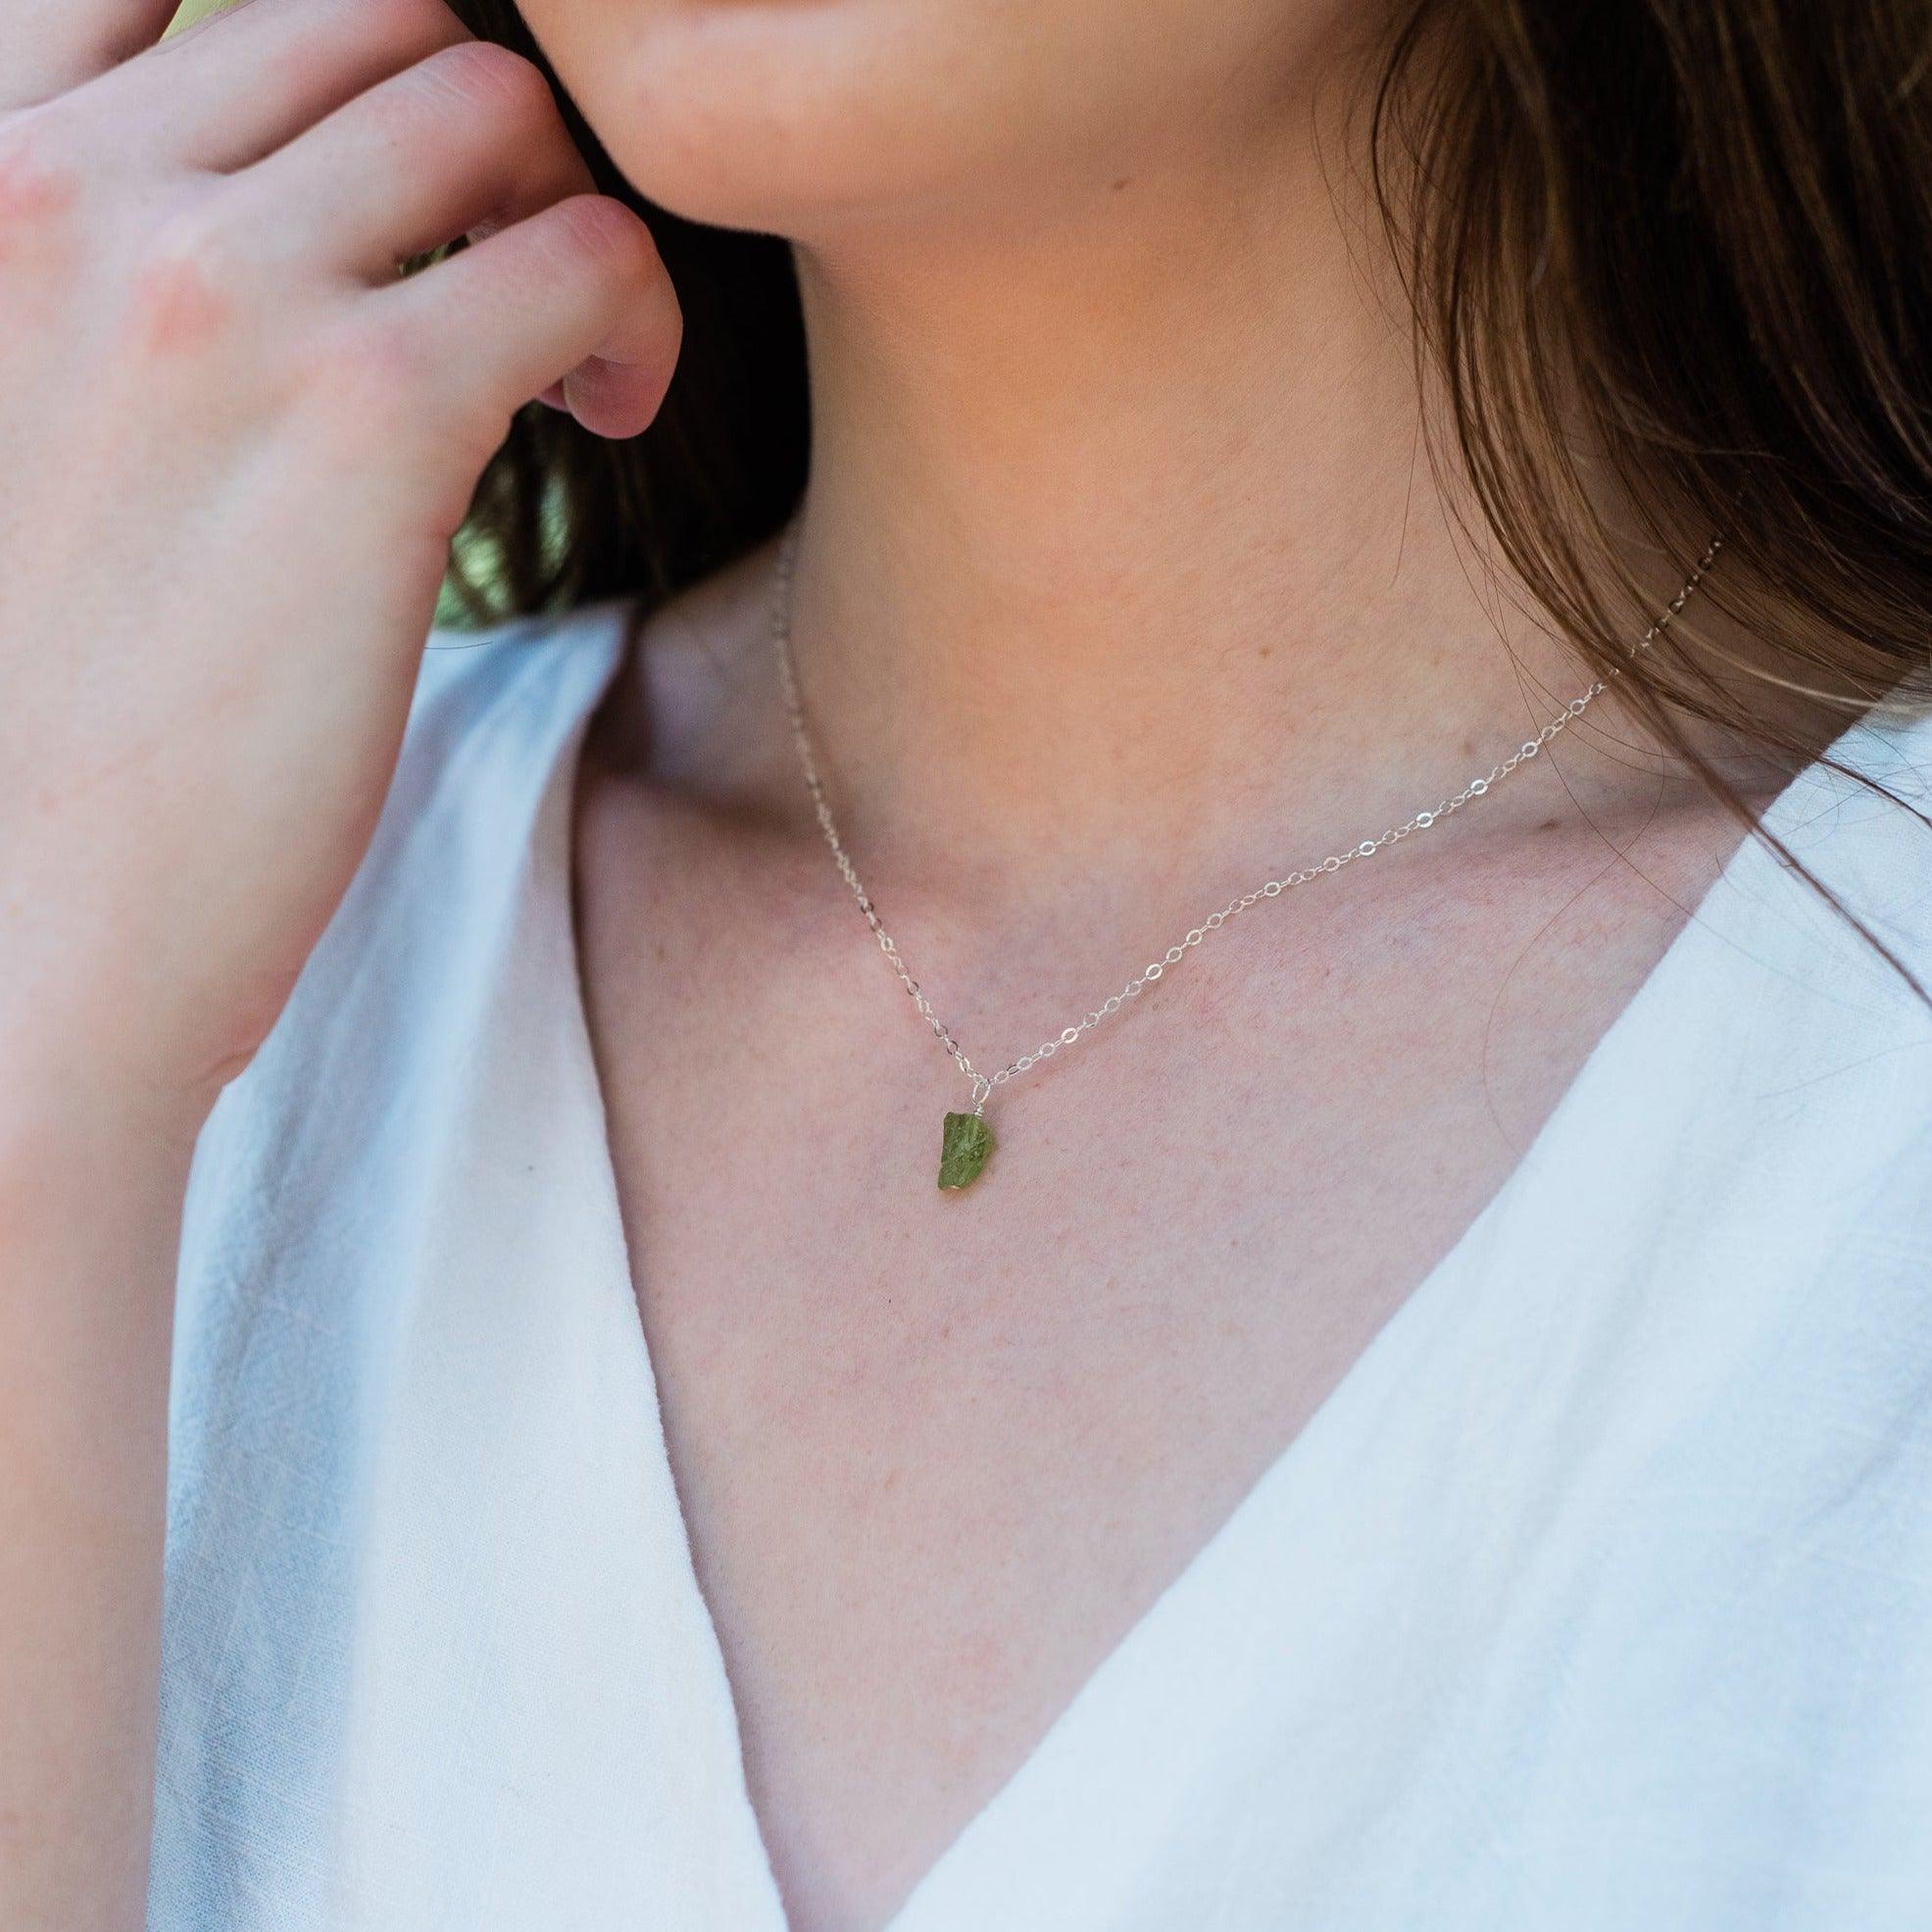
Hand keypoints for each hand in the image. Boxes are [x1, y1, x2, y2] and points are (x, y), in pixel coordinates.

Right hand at [0, 0, 680, 1116]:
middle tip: (507, 285)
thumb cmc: (37, 721)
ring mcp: (214, 285)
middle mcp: (71, 187)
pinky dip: (634, 316)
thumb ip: (94, 293)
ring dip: (564, 208)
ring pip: (491, 102)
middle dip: (473, 133)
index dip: (324, 66)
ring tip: (564, 362)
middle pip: (368, 17)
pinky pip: (586, 252)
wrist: (28, 937)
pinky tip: (604, 417)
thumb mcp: (9, 438)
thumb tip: (283, 230)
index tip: (397, 192)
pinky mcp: (366, 410)